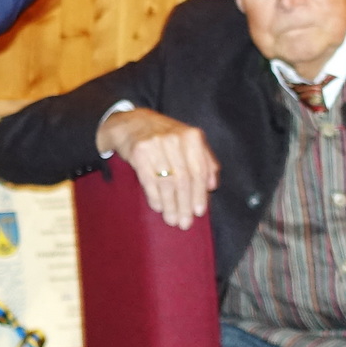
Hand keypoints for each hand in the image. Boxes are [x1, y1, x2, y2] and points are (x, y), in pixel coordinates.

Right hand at [100, 108, 218, 227]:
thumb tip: (212, 186)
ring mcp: (156, 145)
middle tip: (184, 222)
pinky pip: (149, 181)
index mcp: (192, 136)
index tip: (199, 212)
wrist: (133, 124)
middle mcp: (175, 139)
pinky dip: (155, 197)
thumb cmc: (166, 137)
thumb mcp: (189, 142)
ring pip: (167, 182)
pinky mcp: (139, 153)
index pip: (199, 171)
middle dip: (184, 205)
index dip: (199, 194)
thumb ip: (205, 161)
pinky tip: (159, 207)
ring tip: (172, 219)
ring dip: (170, 205)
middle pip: (183, 180)